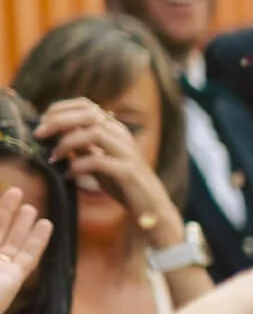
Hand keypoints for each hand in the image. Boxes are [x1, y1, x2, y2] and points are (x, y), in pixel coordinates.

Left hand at [0, 182, 53, 313]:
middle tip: (16, 191)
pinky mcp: (16, 277)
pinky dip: (38, 240)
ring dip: (23, 223)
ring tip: (31, 207)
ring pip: (14, 241)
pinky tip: (45, 225)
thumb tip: (0, 237)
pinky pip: (29, 256)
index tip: (2, 194)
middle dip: (6, 211)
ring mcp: (2, 268)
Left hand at [35, 98, 175, 235]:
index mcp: (115, 130)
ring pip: (94, 132)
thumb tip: (56, 132)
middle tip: (39, 134)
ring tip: (54, 157)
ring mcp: (127, 153)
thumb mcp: (98, 159)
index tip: (43, 123)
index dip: (61, 109)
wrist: (151, 207)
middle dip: (58, 121)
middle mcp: (122, 136)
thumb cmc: (122, 184)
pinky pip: (98, 161)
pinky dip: (78, 166)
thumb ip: (83, 145)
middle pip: (88, 114)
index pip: (86, 105)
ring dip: (67, 142)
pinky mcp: (128, 172)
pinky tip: (69, 176)